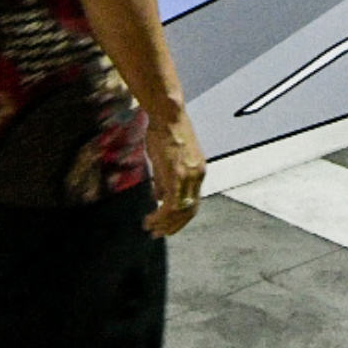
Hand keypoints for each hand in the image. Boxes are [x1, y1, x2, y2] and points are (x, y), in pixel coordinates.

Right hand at [144, 105, 206, 236]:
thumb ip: (164, 179)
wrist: (167, 114)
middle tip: (159, 234)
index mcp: (197, 171)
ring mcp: (190, 176)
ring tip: (151, 229)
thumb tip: (158, 196)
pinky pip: (171, 204)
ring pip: (180, 211)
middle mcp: (197, 176)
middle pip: (189, 211)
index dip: (180, 218)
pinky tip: (150, 220)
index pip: (193, 202)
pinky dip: (161, 216)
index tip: (166, 226)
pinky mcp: (178, 175)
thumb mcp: (166, 158)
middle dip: (173, 226)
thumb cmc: (164, 131)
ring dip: (165, 224)